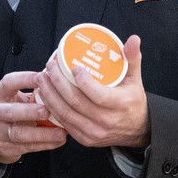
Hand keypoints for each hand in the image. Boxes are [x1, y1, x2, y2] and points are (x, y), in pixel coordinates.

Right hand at [0, 70, 67, 166]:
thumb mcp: (16, 99)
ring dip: (42, 133)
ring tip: (61, 132)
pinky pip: (28, 147)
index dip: (24, 79)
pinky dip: (45, 144)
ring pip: (20, 134)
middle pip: (10, 112)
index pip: (8, 83)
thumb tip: (61, 82)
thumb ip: (33, 93)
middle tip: (47, 111)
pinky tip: (59, 141)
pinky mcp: (5, 148)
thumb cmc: (12, 112)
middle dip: (29, 111)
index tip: (42, 77)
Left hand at [36, 34, 148, 149]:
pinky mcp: (85, 139)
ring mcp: (94, 132)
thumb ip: (132, 59)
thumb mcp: (135, 80)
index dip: (83, 82)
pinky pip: (64, 123)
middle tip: (49, 68)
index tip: (73, 68)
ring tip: (42, 79)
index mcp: (120, 104)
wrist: (135, 130)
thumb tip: (133, 39)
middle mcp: (106, 121)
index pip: (98, 95)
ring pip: (66, 114)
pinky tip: (45, 95)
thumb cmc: (132, 101)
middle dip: (58, 84)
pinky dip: (52, 109)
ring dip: (50, 95)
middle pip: (76, 102)